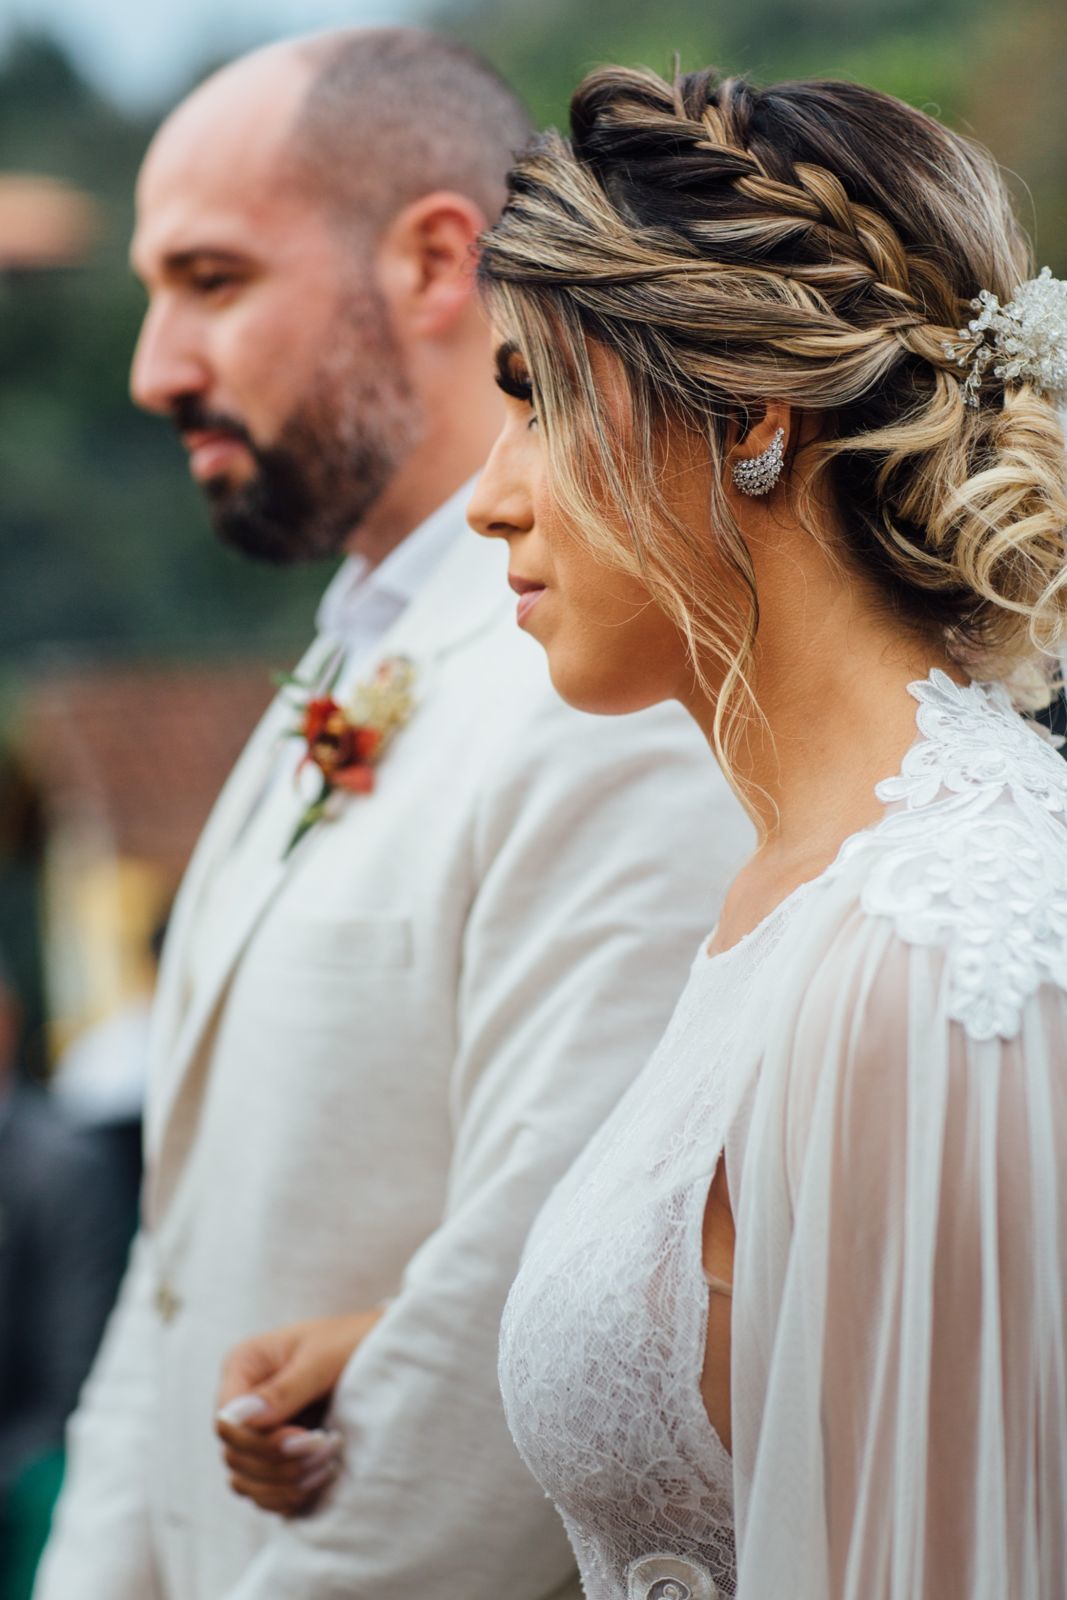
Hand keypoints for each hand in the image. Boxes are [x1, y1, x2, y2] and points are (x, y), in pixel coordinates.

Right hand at [215, 1309, 382, 1516]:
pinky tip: (319, 1481)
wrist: (388, 1354)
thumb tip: (237, 1419)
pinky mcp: (277, 1456)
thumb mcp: (321, 1358)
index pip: (226, 1422)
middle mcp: (244, 1401)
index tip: (306, 1437)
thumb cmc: (354, 1342)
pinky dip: (287, 1496)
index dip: (260, 1441)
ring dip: (284, 1484)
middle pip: (235, 1456)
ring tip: (327, 1466)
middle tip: (327, 1448)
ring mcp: (259, 1431)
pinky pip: (264, 1493)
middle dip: (280, 1463)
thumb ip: (282, 1389)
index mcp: (245, 1366)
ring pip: (245, 1481)